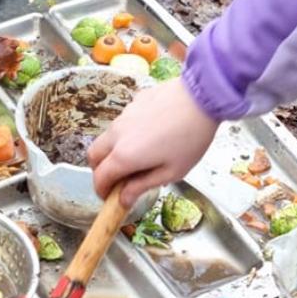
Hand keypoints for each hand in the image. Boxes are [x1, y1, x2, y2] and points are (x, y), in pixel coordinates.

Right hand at [88, 78, 219, 206]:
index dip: (102, 191)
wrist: (202, 97)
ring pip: (107, 137)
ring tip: (137, 158)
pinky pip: (122, 122)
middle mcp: (117, 134)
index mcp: (124, 155)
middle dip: (100, 171)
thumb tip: (123, 199)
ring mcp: (124, 115)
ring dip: (112, 151)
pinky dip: (126, 134)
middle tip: (118, 180)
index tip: (111, 198)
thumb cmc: (191, 138)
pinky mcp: (134, 103)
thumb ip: (142, 186)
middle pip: (94, 156)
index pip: (100, 178)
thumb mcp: (171, 172)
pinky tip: (149, 135)